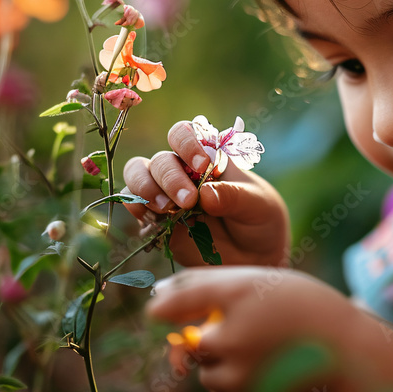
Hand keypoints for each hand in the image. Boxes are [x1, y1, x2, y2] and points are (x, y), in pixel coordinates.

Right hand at [121, 118, 289, 266]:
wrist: (253, 258)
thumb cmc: (259, 221)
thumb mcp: (258, 205)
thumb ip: (234, 196)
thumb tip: (205, 193)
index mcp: (208, 157)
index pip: (185, 133)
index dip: (186, 143)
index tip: (201, 166)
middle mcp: (183, 170)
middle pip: (161, 159)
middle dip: (170, 178)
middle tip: (187, 201)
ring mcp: (166, 193)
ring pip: (137, 173)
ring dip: (145, 187)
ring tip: (164, 208)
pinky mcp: (155, 218)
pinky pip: (132, 202)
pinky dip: (135, 205)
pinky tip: (149, 217)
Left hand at [146, 267, 392, 391]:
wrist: (351, 353)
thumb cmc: (305, 310)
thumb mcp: (260, 282)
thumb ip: (205, 285)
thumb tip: (155, 295)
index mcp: (236, 295)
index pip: (173, 302)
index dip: (164, 306)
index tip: (162, 310)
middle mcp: (231, 336)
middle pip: (194, 343)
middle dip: (213, 340)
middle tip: (253, 331)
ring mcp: (239, 375)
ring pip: (209, 373)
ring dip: (226, 365)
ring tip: (267, 352)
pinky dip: (235, 389)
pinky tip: (265, 373)